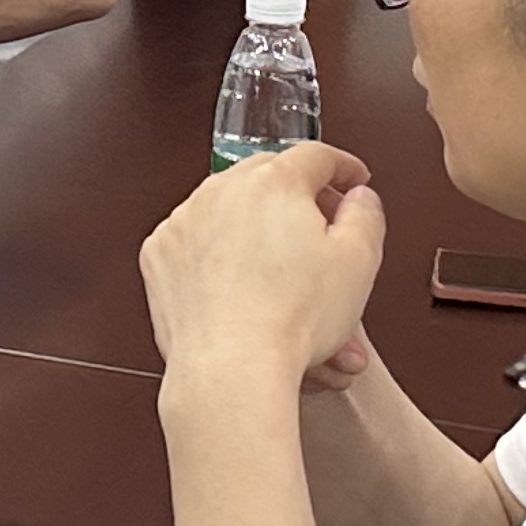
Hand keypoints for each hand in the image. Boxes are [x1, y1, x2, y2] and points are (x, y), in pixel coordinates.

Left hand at [140, 142, 388, 387]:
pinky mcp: (159, 255)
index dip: (343, 167)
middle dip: (300, 197)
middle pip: (270, 178)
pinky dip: (219, 255)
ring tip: (286, 273)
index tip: (353, 180)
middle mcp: (221, 192)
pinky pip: (197, 242)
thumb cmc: (292, 320)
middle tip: (323, 227)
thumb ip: (366, 214)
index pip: (315, 156)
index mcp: (272, 183)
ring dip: (259, 230)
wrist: (231, 369)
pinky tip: (243, 286)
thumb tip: (358, 197)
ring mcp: (184, 222)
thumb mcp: (359, 262)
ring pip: (231, 212)